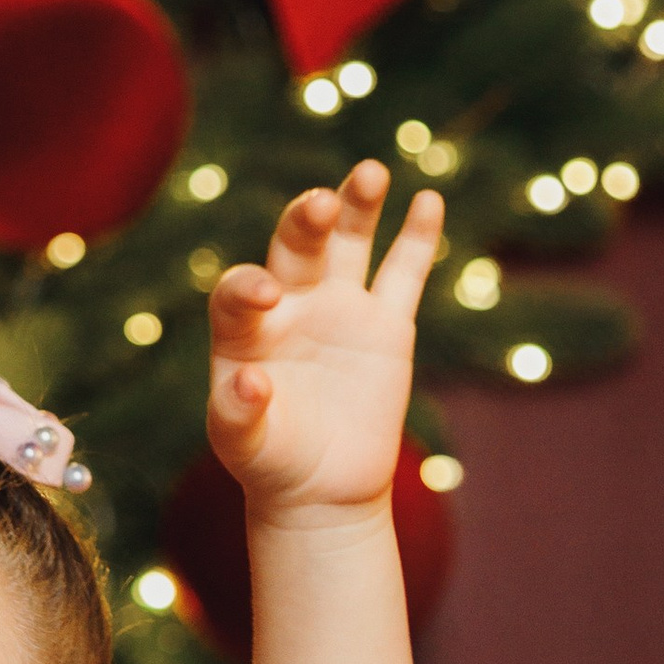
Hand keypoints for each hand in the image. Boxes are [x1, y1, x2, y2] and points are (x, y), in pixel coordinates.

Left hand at [205, 162, 444, 521]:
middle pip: (295, 246)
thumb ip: (236, 415)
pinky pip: (404, 273)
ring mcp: (340, 307)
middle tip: (320, 204)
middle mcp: (289, 304)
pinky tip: (427, 200)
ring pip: (349, 243)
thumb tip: (251, 382)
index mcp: (243, 329)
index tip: (266, 295)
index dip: (248, 287)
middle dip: (306, 220)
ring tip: (369, 174)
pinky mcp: (386, 324)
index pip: (237, 291)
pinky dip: (416, 238)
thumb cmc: (271, 463)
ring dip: (358, 205)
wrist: (321, 488)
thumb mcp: (242, 446)